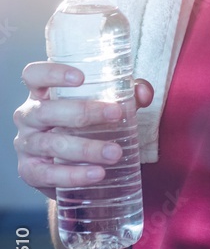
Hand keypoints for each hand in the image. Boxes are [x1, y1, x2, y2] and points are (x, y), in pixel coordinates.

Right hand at [13, 63, 153, 200]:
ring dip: (85, 148)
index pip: (34, 75)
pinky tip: (97, 173)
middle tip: (116, 114)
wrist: (69, 167)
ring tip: (115, 153)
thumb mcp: (101, 106)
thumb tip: (144, 92)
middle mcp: (28, 116)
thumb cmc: (84, 126)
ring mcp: (26, 145)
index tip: (81, 78)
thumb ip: (125, 96)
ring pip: (51, 144)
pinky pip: (49, 174)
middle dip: (84, 112)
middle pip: (47, 110)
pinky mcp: (30, 172)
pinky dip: (74, 175)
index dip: (53, 73)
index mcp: (41, 94)